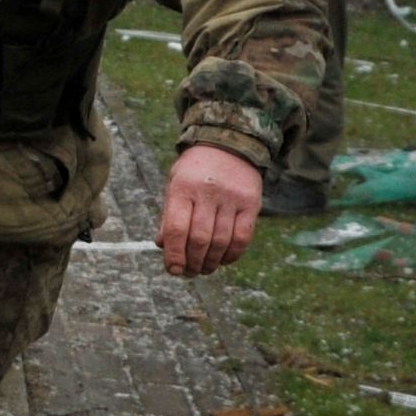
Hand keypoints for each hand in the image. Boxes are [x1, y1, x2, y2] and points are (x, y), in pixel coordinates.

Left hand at [157, 145, 262, 276]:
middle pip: (200, 239)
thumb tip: (163, 246)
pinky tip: (222, 259)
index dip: (174, 254)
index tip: (173, 270)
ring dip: (211, 262)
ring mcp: (231, 198)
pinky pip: (243, 237)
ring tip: (204, 268)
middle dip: (193, 262)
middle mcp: (208, 192)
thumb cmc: (195, 170)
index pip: (176, 228)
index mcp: (183, 187)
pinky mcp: (251, 203)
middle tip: (190, 272)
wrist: (229, 144)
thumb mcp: (175, 184)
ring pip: (221, 241)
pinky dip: (232, 254)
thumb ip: (169, 215)